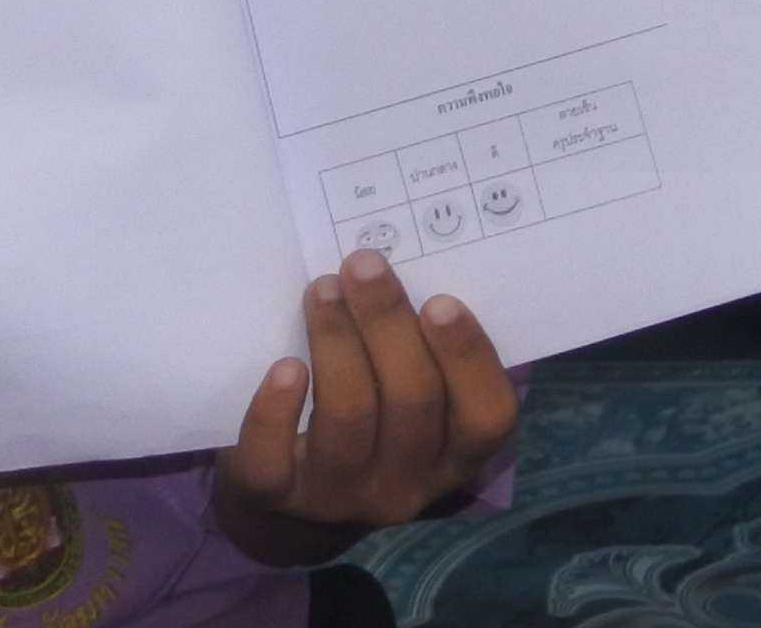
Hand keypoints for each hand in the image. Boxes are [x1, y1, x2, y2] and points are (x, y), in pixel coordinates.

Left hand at [205, 246, 516, 561]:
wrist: (290, 495)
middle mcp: (406, 483)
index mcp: (454, 453)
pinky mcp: (279, 495)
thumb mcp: (411, 397)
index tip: (440, 300)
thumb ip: (423, 348)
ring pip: (347, 415)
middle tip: (363, 264)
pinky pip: (275, 459)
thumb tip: (403, 267)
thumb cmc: (370, 415)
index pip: (485, 416)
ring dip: (336, 341)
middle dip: (387, 322)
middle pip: (411, 400)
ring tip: (321, 289)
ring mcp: (340, 494)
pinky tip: (283, 366)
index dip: (468, 358)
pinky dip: (276, 411)